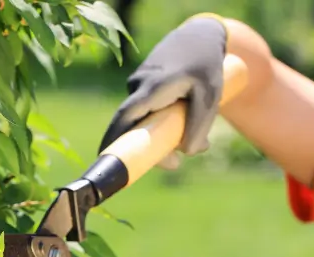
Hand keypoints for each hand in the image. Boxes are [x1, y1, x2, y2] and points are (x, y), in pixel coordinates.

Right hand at [98, 15, 226, 155]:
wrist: (198, 35)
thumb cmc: (204, 65)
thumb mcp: (210, 96)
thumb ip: (199, 126)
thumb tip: (188, 152)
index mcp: (152, 87)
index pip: (125, 116)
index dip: (113, 138)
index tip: (103, 157)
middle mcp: (139, 85)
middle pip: (132, 124)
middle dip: (144, 148)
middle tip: (174, 163)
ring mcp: (138, 84)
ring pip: (142, 119)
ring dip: (160, 134)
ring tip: (189, 137)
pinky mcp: (142, 87)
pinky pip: (146, 111)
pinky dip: (160, 122)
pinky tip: (182, 120)